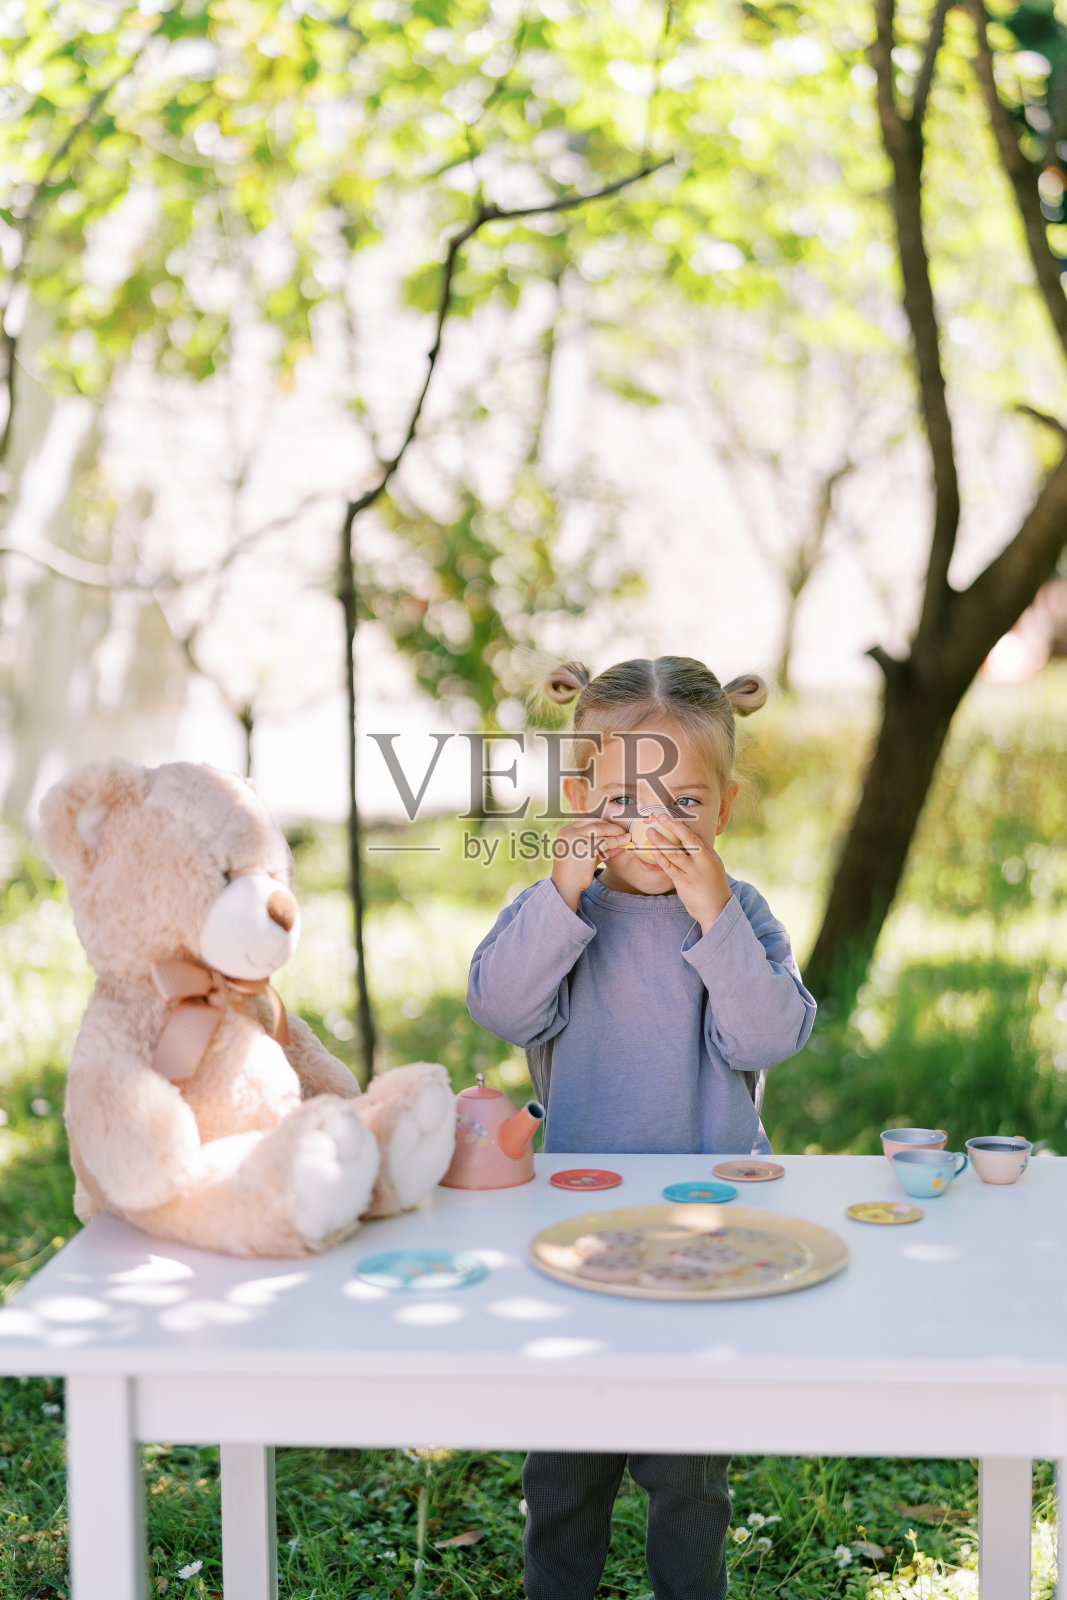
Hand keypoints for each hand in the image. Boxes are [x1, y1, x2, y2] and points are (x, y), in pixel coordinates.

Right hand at [550, 814, 627, 912]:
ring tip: (626, 838)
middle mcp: (569, 832)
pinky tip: (623, 846)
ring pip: (601, 831)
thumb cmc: (574, 871)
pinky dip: (616, 843)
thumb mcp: (583, 853)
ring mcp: (576, 839)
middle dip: (611, 827)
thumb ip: (595, 844)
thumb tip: (615, 838)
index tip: (614, 827)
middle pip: (595, 824)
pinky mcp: (585, 848)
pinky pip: (605, 843)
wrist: (565, 886)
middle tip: (623, 831)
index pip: (587, 821)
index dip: (603, 823)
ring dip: (616, 834)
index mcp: (565, 831)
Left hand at [646, 812, 730, 933]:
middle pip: (688, 841)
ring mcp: (692, 873)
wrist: (717, 909)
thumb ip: (702, 851)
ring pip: (675, 854)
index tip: (669, 817)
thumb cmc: (713, 884)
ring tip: (650, 832)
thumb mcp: (713, 865)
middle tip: (660, 817)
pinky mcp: (683, 883)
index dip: (681, 826)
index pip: (696, 837)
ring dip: (661, 842)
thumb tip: (689, 835)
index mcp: (710, 856)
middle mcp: (703, 863)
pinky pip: (669, 868)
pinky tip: (652, 849)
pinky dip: (660, 857)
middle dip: (673, 827)